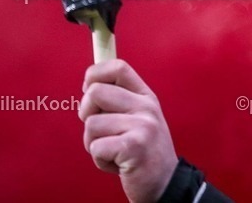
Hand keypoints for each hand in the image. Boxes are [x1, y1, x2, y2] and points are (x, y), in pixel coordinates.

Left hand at [79, 60, 177, 202]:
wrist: (165, 183)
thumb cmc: (143, 151)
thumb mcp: (138, 118)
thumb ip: (118, 100)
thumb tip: (88, 85)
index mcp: (145, 96)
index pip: (117, 67)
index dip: (95, 74)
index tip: (88, 91)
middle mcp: (146, 107)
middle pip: (95, 92)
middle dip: (86, 113)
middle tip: (100, 130)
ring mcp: (143, 126)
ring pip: (91, 123)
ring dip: (93, 143)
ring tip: (112, 151)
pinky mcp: (134, 147)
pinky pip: (96, 147)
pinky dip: (100, 160)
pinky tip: (117, 164)